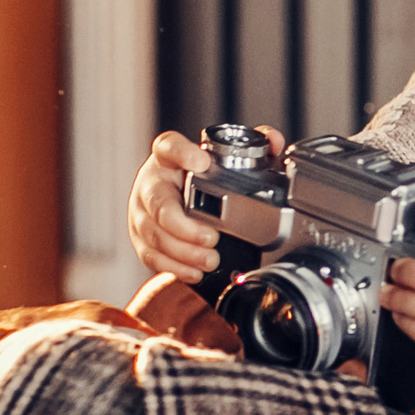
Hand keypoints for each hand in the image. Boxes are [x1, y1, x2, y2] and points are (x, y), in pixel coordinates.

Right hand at [128, 126, 286, 280]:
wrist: (175, 196)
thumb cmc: (199, 178)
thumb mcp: (224, 160)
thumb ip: (254, 147)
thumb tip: (275, 143)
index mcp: (168, 158)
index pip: (168, 147)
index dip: (181, 153)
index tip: (201, 162)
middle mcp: (151, 182)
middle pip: (158, 202)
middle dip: (185, 226)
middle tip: (212, 237)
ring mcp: (141, 211)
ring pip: (154, 233)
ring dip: (183, 251)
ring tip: (210, 259)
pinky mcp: (140, 237)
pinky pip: (151, 255)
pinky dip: (174, 267)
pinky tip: (195, 271)